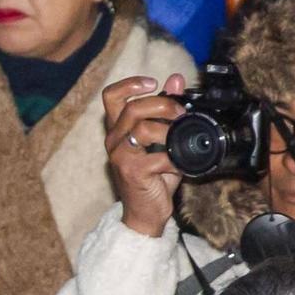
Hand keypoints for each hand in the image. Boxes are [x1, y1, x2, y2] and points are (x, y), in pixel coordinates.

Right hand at [102, 73, 187, 236]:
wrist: (145, 213)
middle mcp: (114, 140)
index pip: (111, 96)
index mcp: (118, 130)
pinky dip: (176, 158)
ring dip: (169, 130)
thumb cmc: (153, 177)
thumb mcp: (162, 140)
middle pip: (132, 108)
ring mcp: (121, 156)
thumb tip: (176, 81)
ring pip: (142, 128)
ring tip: (181, 138)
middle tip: (180, 113)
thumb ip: (166, 110)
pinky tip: (182, 164)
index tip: (153, 83)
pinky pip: (159, 157)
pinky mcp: (132, 172)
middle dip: (162, 105)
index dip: (130, 84)